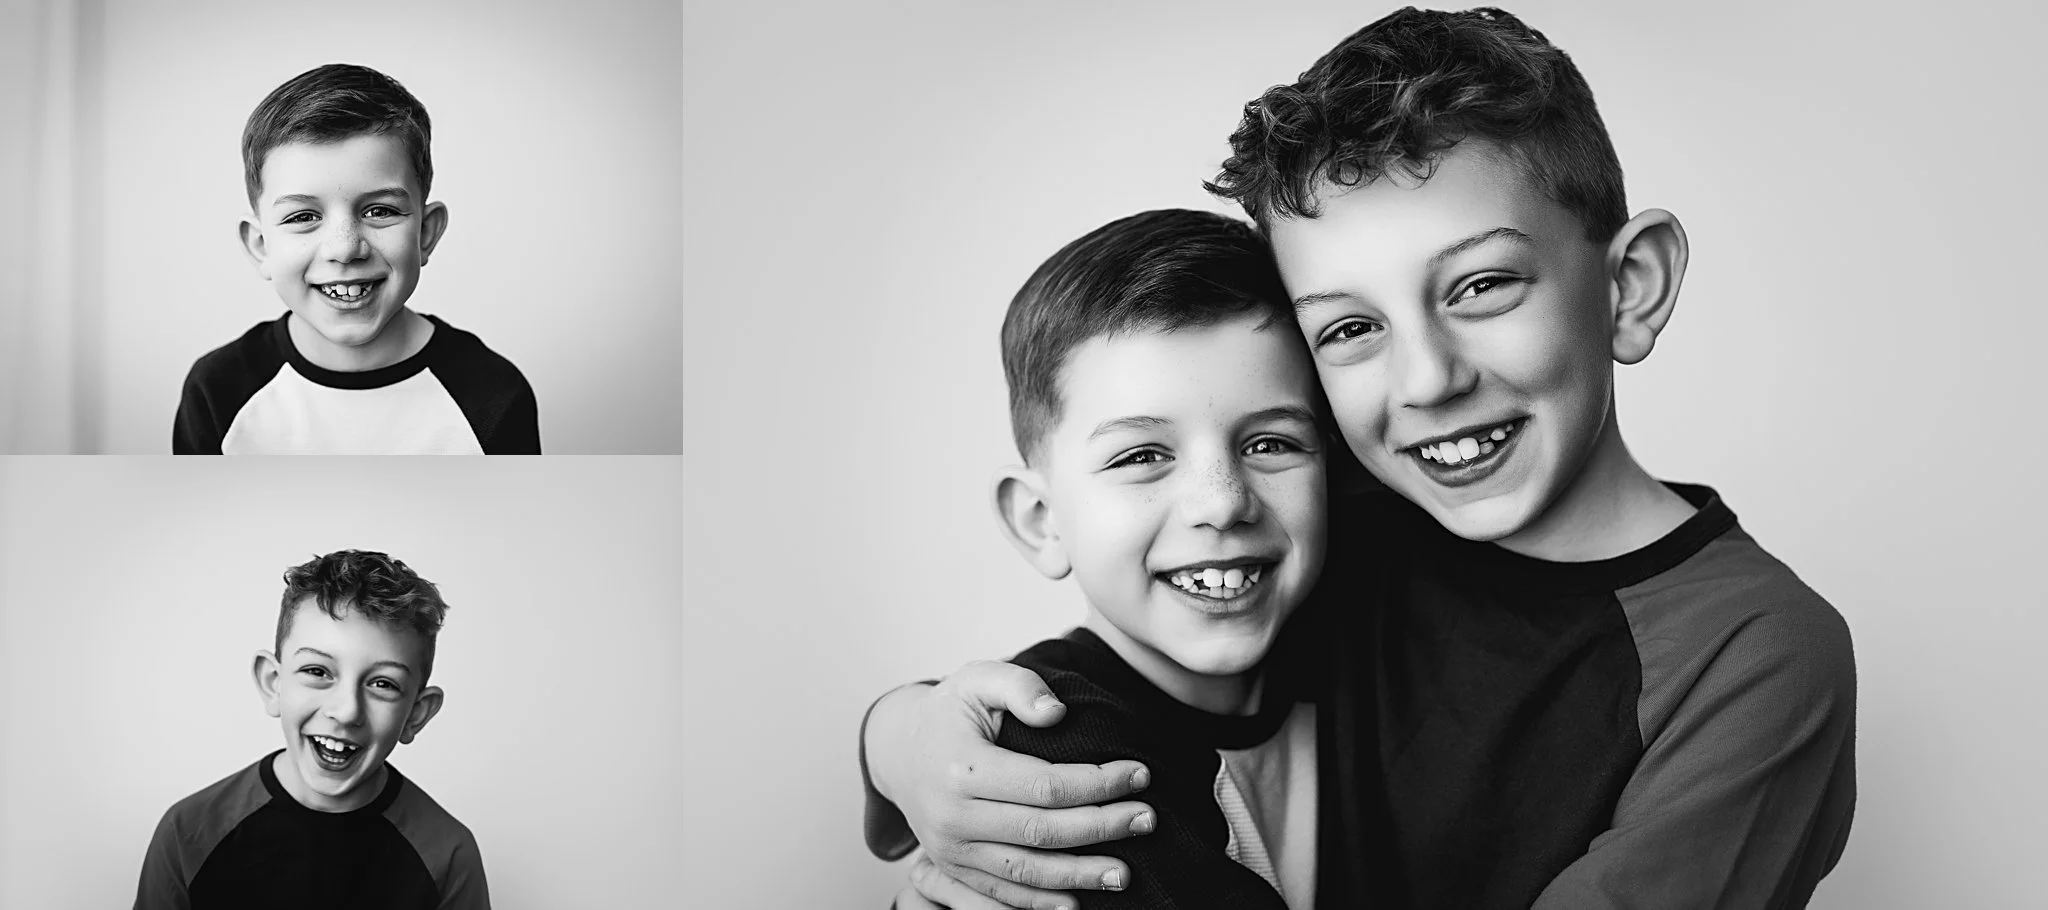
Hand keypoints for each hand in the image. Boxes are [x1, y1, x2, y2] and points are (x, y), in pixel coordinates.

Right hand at [866, 660, 1155, 908]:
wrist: (899, 750)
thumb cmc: (951, 711)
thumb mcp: (978, 678)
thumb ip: (1019, 686)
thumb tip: (1057, 713)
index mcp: (960, 768)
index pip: (1044, 784)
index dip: (1097, 783)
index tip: (1139, 774)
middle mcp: (951, 816)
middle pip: (1041, 832)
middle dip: (1101, 827)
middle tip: (1148, 819)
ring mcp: (949, 849)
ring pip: (1024, 872)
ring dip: (1078, 876)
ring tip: (1124, 873)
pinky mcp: (951, 869)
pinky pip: (999, 895)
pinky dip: (1038, 904)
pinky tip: (1076, 902)